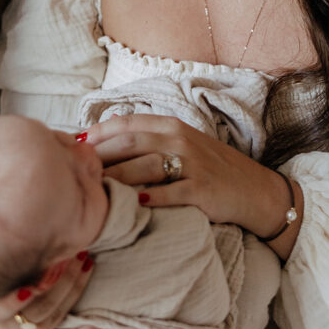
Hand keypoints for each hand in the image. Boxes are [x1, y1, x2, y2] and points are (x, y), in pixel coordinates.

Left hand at [84, 113, 264, 227]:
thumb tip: (105, 133)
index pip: (127, 123)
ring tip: (94, 190)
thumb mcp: (180, 144)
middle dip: (100, 155)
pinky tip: (130, 205)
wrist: (253, 190)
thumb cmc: (210, 168)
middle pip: (130, 142)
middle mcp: (180, 139)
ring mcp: (192, 164)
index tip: (75, 145)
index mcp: (171, 126)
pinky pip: (170, 193)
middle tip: (76, 170)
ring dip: (116, 178)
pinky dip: (148, 198)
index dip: (98, 133)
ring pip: (145, 165)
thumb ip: (148, 138)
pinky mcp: (202, 189)